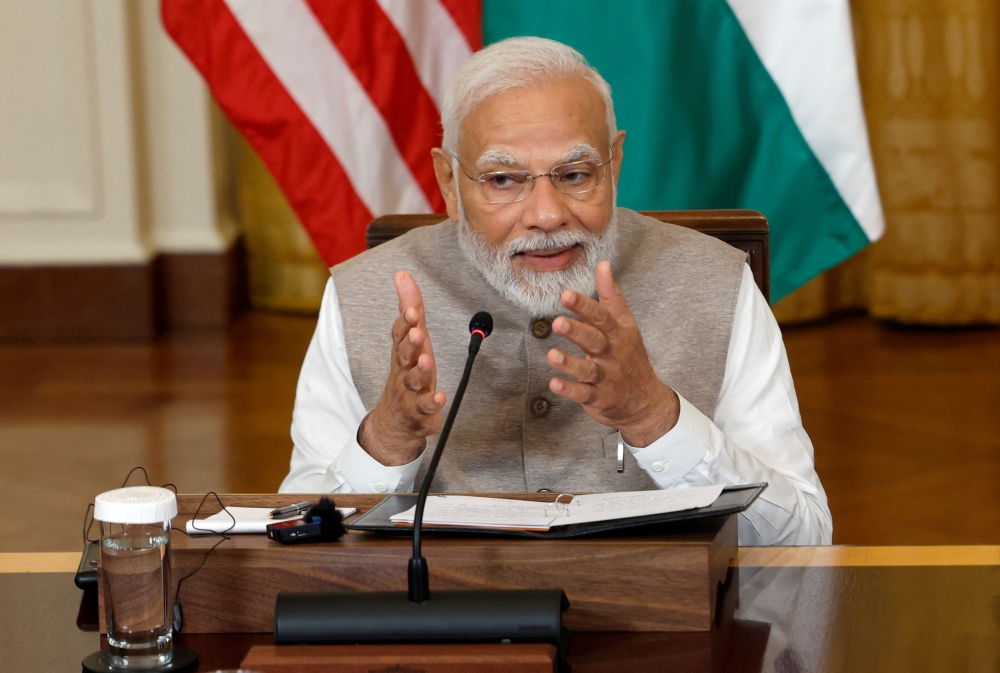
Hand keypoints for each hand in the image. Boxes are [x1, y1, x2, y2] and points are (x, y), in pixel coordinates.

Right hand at [359, 271, 446, 465]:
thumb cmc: (407, 370)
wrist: (397, 419)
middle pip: (405, 355)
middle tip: (417, 332)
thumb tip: (402, 274)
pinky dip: (432, 402)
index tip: (412, 311)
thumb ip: (410, 307)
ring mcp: (411, 390)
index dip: (405, 323)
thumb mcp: (411, 338)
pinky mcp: (421, 410)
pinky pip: (425, 407)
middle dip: (411, 343)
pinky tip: (439, 397)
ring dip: (420, 370)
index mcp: (402, 350)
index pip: (400, 334)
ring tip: (426, 361)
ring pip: (414, 379)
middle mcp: (404, 369)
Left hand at [546, 261, 679, 447]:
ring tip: (552, 355)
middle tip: (558, 323)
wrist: (645, 400)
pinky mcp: (598, 398)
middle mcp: (611, 354)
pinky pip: (583, 394)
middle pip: (595, 341)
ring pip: (587, 370)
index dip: (584, 306)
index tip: (566, 295)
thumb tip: (603, 265)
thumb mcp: (625, 324)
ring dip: (570, 363)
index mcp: (617, 334)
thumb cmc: (630, 356)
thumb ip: (611, 295)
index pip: (601, 317)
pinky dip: (569, 390)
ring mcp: (605, 377)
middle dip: (577, 332)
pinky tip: (554, 384)